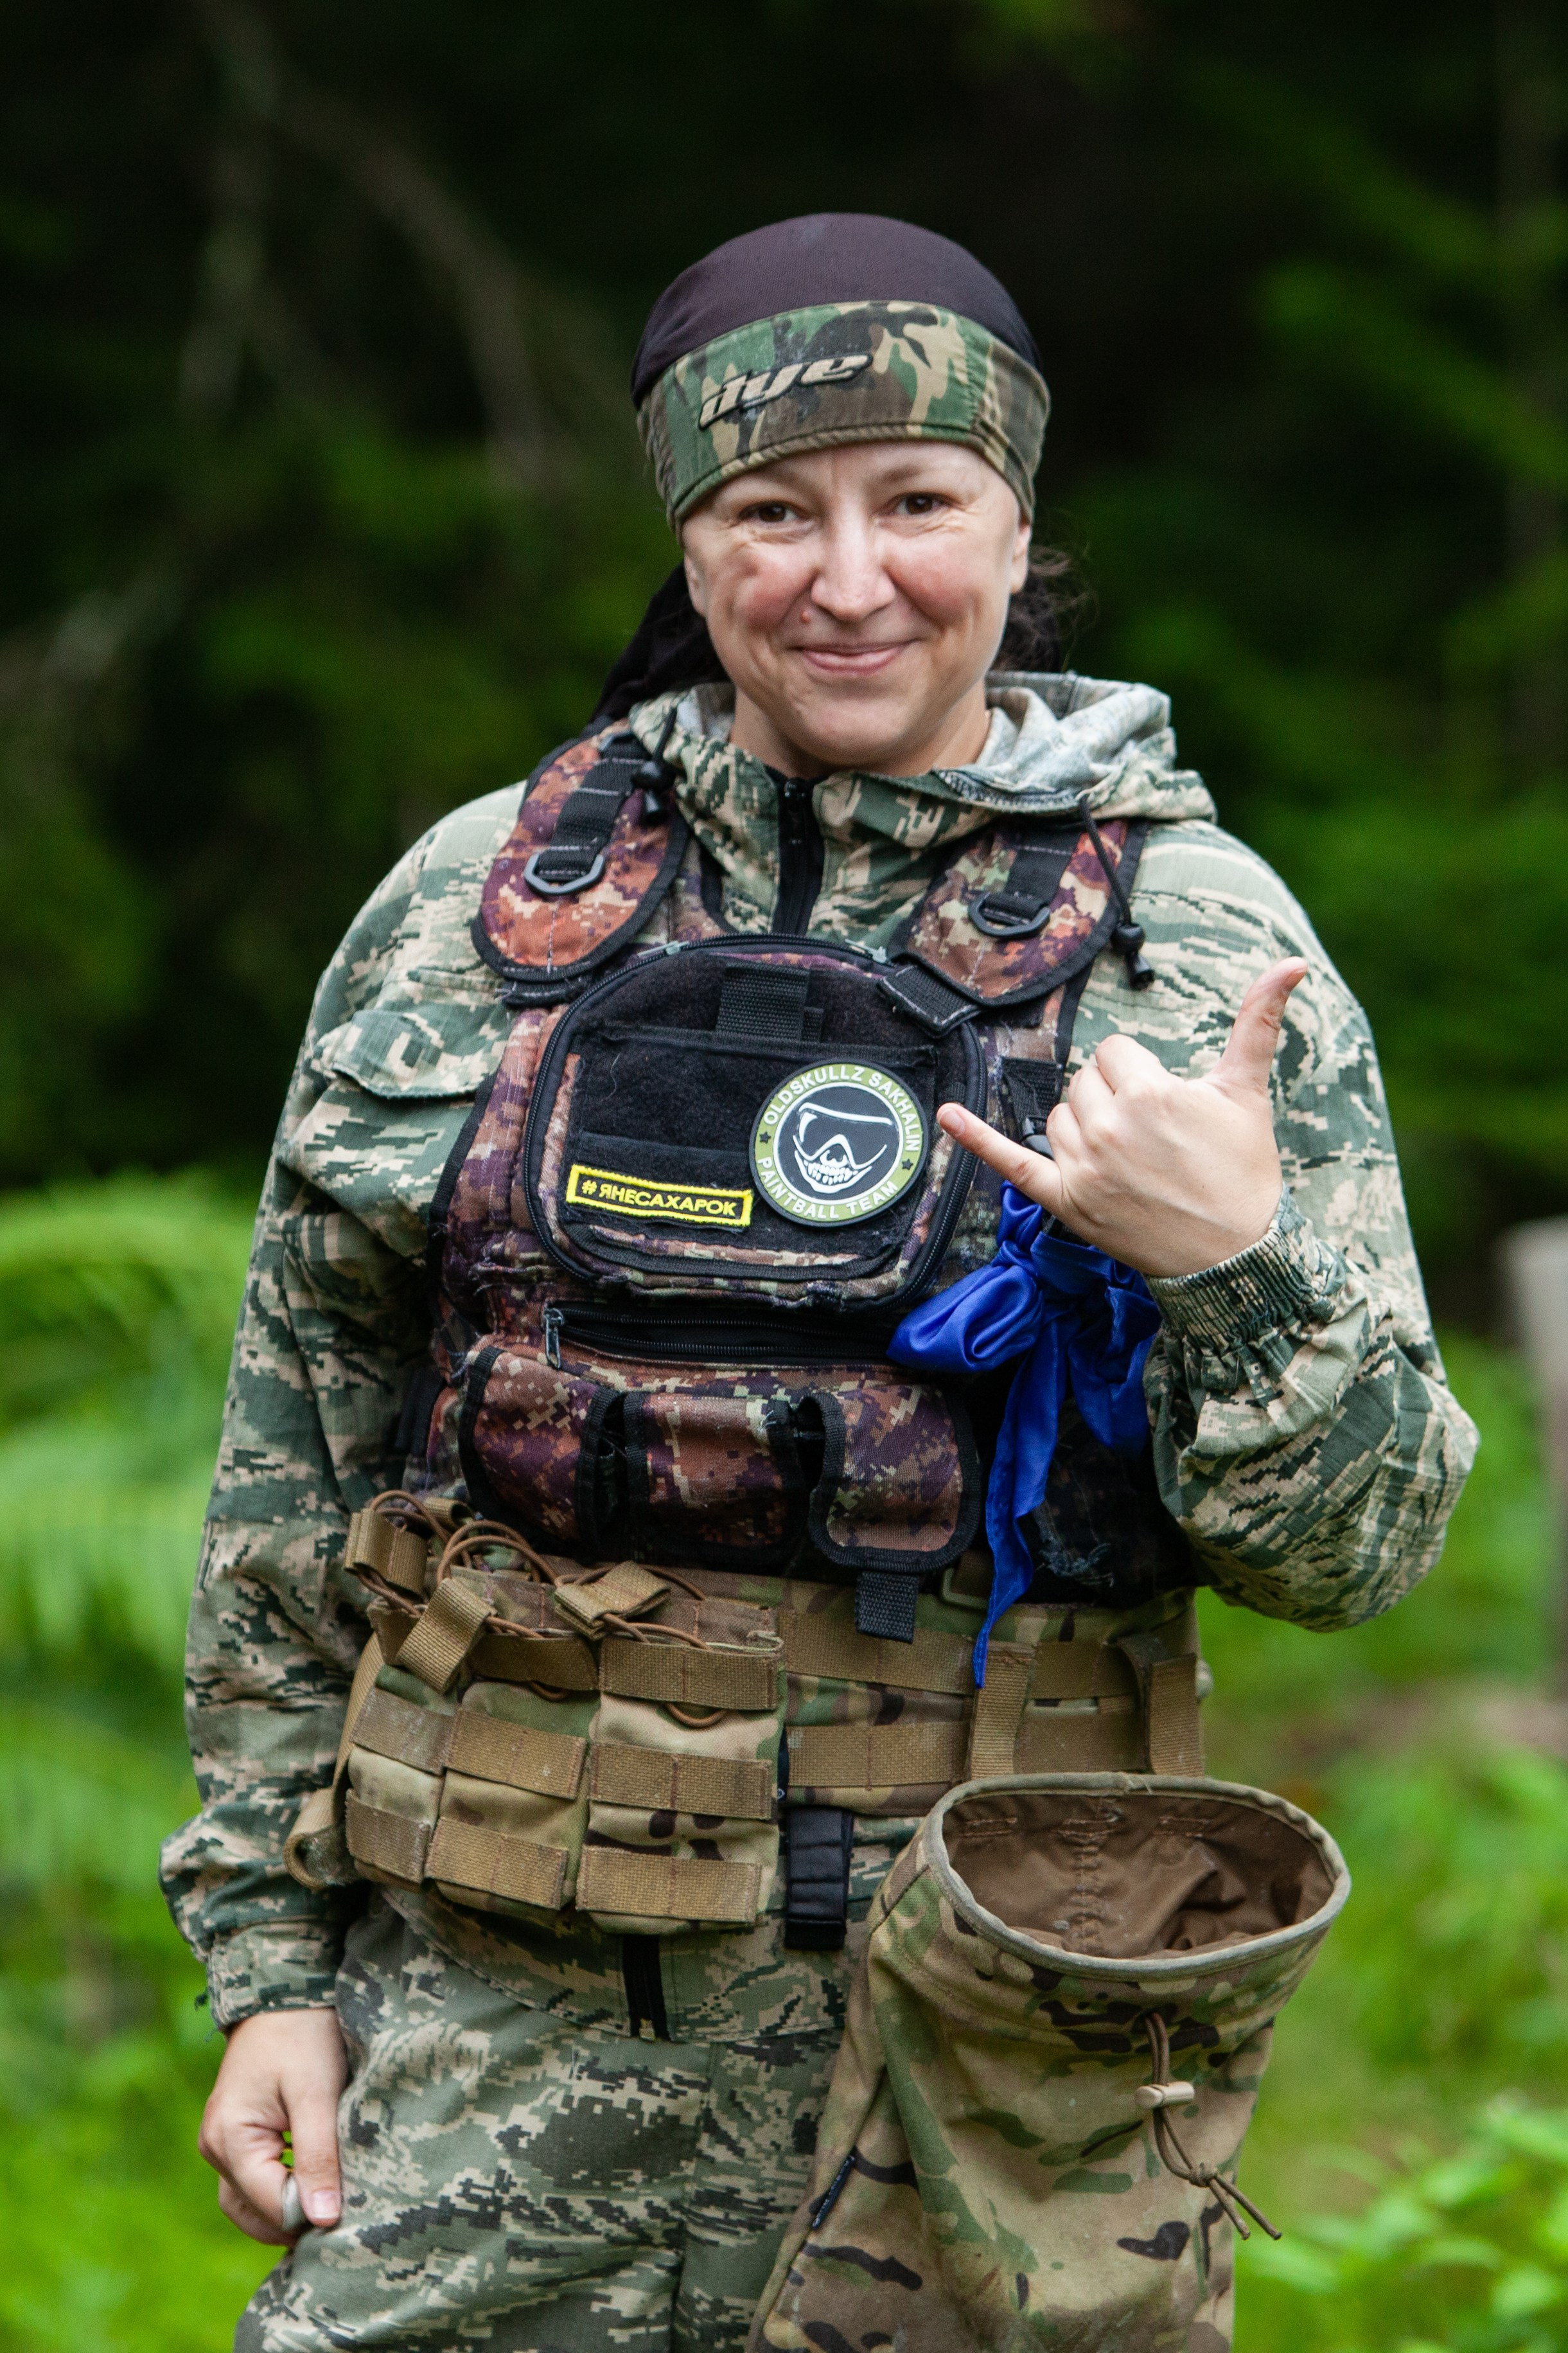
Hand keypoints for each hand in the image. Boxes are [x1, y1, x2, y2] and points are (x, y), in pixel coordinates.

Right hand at [199, 2006, 347, 2245]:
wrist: (285, 1990)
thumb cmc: (303, 2035)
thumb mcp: (317, 2093)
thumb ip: (318, 2156)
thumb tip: (321, 2221)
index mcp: (228, 2140)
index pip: (270, 2205)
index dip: (311, 2214)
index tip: (353, 2211)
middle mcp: (214, 2148)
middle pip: (253, 2213)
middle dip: (295, 2222)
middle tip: (344, 2218)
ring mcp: (221, 2142)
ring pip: (250, 2203)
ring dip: (286, 2209)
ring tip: (332, 2204)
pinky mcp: (236, 2134)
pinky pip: (253, 2180)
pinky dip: (281, 2189)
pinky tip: (316, 2182)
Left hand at [938, 959, 1307, 1277]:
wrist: (1237, 1253)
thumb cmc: (1244, 1171)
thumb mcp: (1248, 1091)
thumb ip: (1259, 1021)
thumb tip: (1292, 962)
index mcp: (1150, 1094)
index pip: (1115, 1053)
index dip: (1140, 1074)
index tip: (1164, 1105)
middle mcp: (1109, 1128)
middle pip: (1084, 1082)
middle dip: (1112, 1098)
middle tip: (1151, 1136)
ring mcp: (1083, 1167)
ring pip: (1058, 1116)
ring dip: (1082, 1125)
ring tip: (1126, 1155)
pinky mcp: (1066, 1202)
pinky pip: (1009, 1163)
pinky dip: (975, 1139)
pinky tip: (944, 1117)